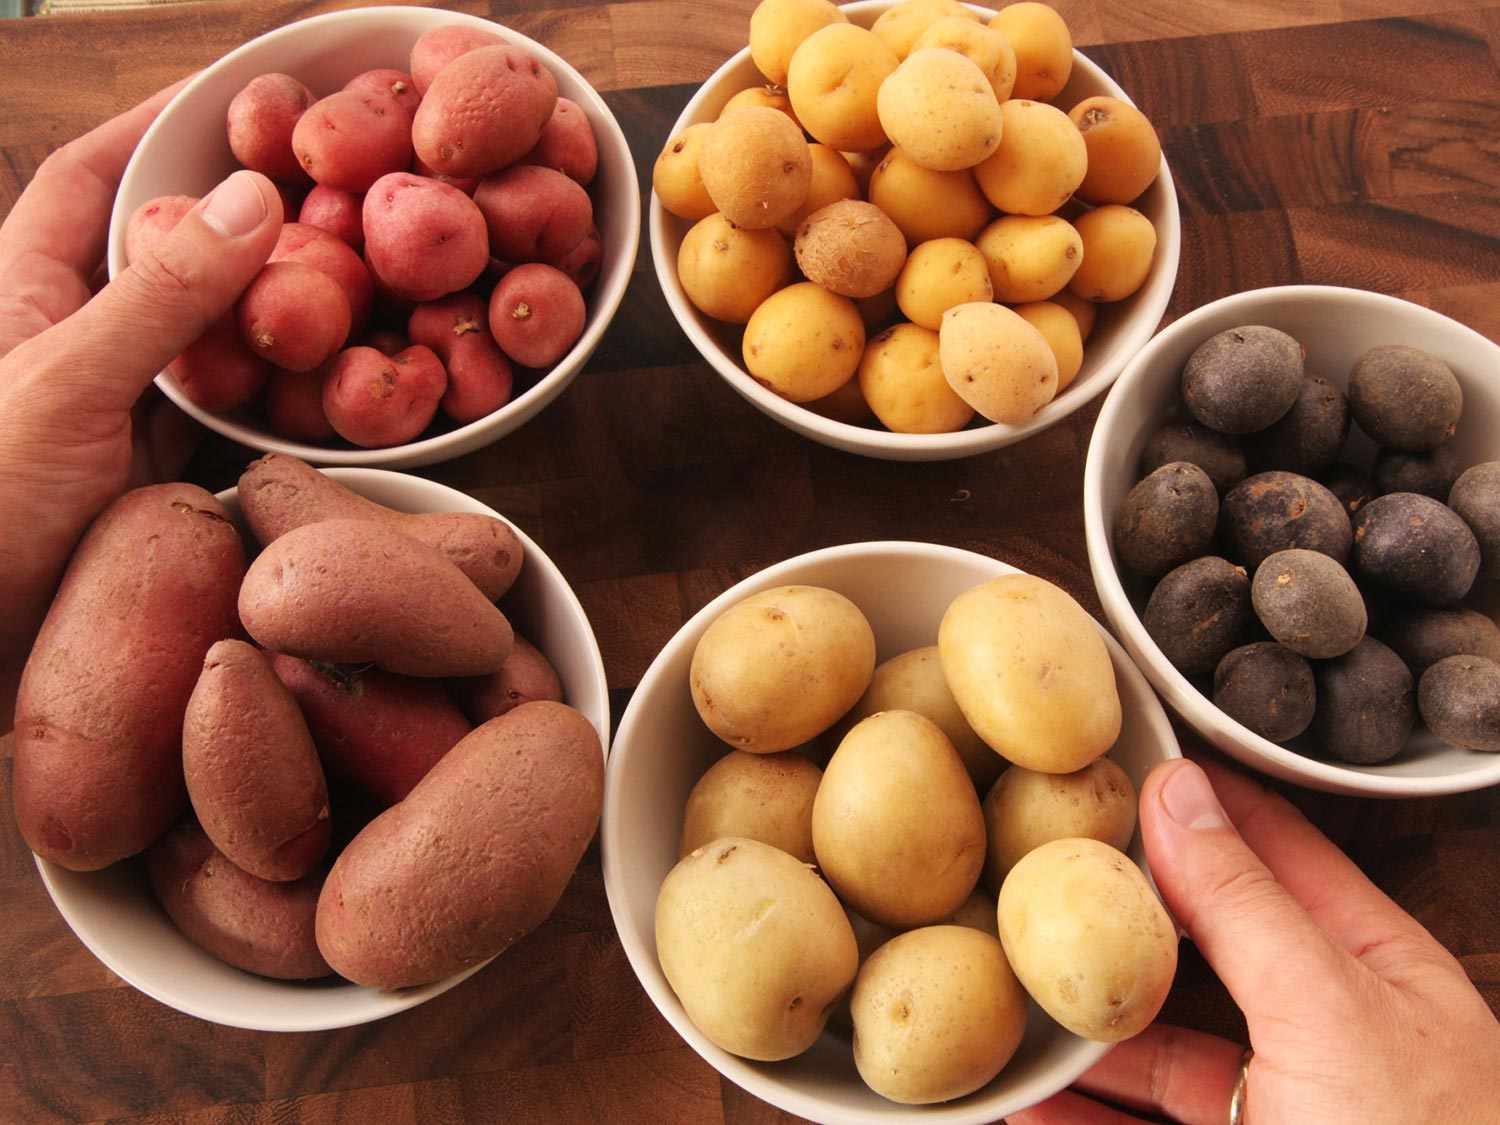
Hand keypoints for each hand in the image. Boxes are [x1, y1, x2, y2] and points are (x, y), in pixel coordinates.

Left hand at [0, 82, 283, 730]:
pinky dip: (274, 392)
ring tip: (339, 269)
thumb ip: (157, 297)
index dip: (156, 127)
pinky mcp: (156, 469)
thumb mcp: (64, 385)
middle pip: (164, 249)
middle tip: (318, 182)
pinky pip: (228, 409)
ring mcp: (120, 405)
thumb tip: (250, 200)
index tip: (236, 94)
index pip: (91, 178)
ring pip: (206, 331)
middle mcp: (77, 337)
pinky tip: (322, 378)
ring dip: (264, 305)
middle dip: (234, 213)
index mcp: (25, 290)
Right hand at [1011, 756, 1499, 1124]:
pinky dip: (1071, 1112)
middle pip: (1197, 945)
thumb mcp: (1328, 1011)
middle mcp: (1319, 1026)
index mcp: (1369, 963)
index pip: (1272, 845)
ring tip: (1002, 980)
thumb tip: (1175, 791)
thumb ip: (1244, 901)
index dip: (1195, 797)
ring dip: (1082, 1021)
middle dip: (1117, 910)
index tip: (1108, 760)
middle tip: (1027, 865)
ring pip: (1157, 1045)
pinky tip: (1018, 1098)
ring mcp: (1275, 1104)